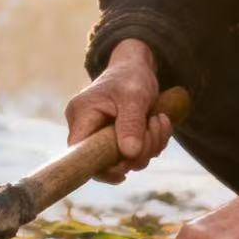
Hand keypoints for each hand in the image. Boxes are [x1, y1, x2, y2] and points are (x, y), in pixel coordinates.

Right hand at [64, 38, 172, 183]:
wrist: (137, 66)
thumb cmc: (131, 76)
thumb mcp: (134, 97)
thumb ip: (131, 124)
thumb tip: (130, 154)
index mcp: (81, 116)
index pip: (79, 154)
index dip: (100, 168)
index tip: (124, 171)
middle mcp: (86, 128)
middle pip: (106, 161)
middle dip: (139, 151)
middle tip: (155, 126)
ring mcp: (100, 135)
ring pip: (125, 160)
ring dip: (149, 146)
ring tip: (159, 120)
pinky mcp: (115, 139)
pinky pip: (133, 154)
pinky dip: (150, 144)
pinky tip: (158, 124)